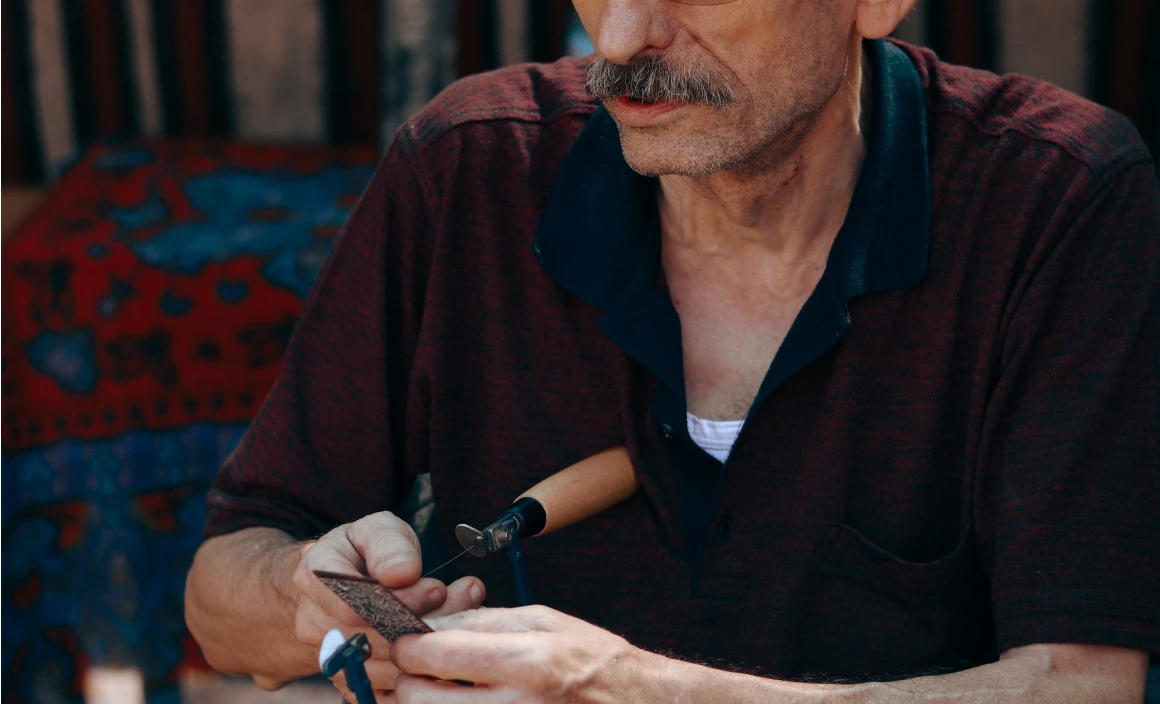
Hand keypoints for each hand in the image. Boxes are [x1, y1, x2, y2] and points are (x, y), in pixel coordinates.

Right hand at [288, 512, 485, 697]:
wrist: (339, 582)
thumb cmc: (362, 551)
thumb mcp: (375, 530)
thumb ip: (388, 545)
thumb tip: (403, 573)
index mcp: (313, 578)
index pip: (354, 605)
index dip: (401, 602)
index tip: (437, 588)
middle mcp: (312, 622)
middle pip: (373, 639)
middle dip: (425, 621)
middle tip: (464, 599)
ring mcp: (328, 656)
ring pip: (385, 666)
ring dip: (430, 645)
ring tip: (461, 614)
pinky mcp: (348, 679)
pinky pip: (388, 685)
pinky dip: (421, 667)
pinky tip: (443, 640)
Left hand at [388, 605, 664, 703]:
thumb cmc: (595, 662)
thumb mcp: (546, 621)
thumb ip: (485, 621)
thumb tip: (431, 624)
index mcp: (527, 662)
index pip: (437, 656)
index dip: (409, 647)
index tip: (408, 642)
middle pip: (420, 699)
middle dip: (408, 681)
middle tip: (419, 670)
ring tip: (442, 688)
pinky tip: (464, 702)